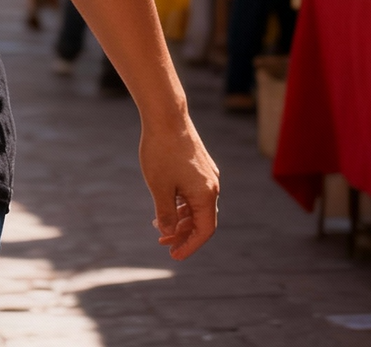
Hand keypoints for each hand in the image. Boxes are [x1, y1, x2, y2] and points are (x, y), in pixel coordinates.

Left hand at [140, 115, 219, 260]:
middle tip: (162, 244)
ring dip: (180, 218)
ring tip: (158, 226)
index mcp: (206, 195)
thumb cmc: (161, 151)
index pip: (204, 231)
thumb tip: (168, 233)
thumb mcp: (159, 187)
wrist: (165, 114)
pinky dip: (181, 202)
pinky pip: (193, 192)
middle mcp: (212, 186)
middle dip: (182, 234)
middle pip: (201, 219)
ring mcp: (207, 174)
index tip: (173, 256)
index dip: (189, 245)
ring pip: (196, 205)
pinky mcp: (199, 164)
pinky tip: (165, 204)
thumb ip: (166, 213)